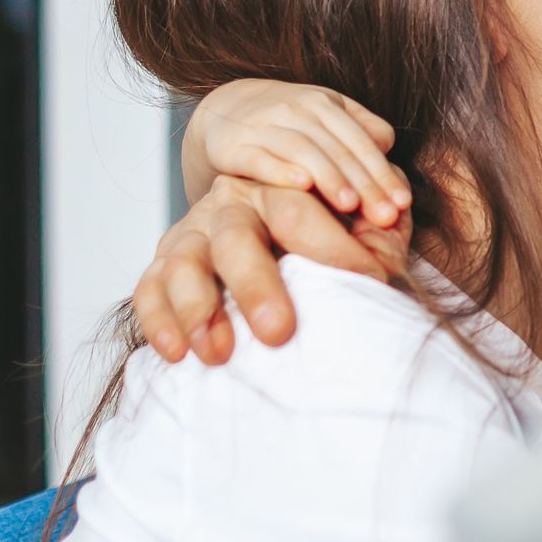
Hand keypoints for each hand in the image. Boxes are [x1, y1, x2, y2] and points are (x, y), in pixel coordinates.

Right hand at [132, 170, 409, 365]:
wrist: (291, 258)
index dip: (333, 246)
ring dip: (198, 309)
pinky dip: (158, 320)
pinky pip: (149, 290)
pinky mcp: (162, 269)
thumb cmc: (339, 243)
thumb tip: (392, 211)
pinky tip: (177, 354)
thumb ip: (382, 216)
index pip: (298, 211)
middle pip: (236, 238)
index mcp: (280, 187)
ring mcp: (192, 235)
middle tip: (279, 332)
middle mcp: (231, 205)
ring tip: (219, 353)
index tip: (370, 281)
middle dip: (256, 286)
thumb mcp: (369, 225)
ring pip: (182, 264)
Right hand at [186, 79, 408, 227]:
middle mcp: (297, 110)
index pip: (360, 142)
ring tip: (351, 205)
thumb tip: (388, 147)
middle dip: (365, 184)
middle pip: (338, 149)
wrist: (226, 110)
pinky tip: (301, 185)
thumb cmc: (290, 122)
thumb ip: (361, 129)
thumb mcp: (327, 116)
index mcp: (325, 104)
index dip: (383, 173)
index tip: (403, 203)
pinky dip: (281, 170)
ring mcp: (265, 125)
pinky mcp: (235, 145)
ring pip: (303, 151)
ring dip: (329, 177)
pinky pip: (260, 158)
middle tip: (386, 215)